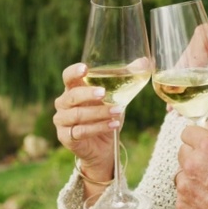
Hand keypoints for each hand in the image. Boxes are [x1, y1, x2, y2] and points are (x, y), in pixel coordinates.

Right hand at [52, 63, 120, 182]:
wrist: (102, 147)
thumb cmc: (106, 115)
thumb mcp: (117, 97)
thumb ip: (127, 78)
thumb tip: (145, 61)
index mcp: (73, 89)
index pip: (67, 76)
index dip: (74, 72)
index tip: (85, 69)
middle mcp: (63, 104)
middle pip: (71, 96)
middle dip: (88, 94)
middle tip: (104, 93)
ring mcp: (62, 121)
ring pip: (78, 115)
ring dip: (99, 113)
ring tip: (118, 111)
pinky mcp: (66, 137)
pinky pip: (81, 131)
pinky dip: (99, 127)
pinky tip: (114, 125)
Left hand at [175, 125, 207, 208]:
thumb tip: (205, 134)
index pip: (188, 132)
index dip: (197, 138)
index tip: (201, 144)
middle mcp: (193, 165)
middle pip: (183, 152)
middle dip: (194, 158)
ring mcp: (185, 188)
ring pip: (181, 175)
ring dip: (192, 179)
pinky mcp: (182, 207)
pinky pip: (183, 196)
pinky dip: (193, 198)